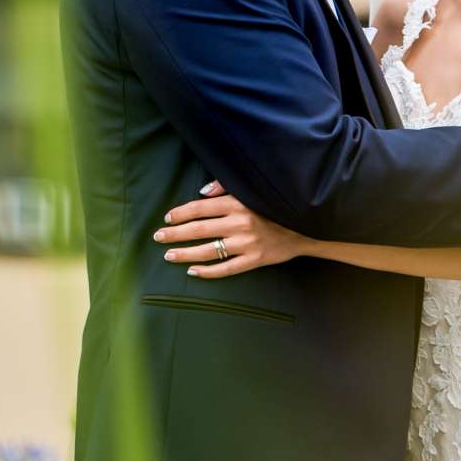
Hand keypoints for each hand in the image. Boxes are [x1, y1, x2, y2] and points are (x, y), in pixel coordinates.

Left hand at [152, 181, 303, 277]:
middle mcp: (239, 223)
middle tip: (158, 237)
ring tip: (169, 255)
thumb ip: (225, 188)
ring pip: (209, 251)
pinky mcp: (254, 260)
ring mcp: (246, 243)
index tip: (167, 218)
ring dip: (185, 253)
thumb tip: (201, 192)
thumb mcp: (251, 191)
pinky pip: (226, 269)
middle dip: (175, 233)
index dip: (181, 213)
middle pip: (199, 229)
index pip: (200, 208)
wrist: (303, 226)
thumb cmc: (272, 206)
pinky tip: (192, 271)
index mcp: (237, 203)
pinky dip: (207, 271)